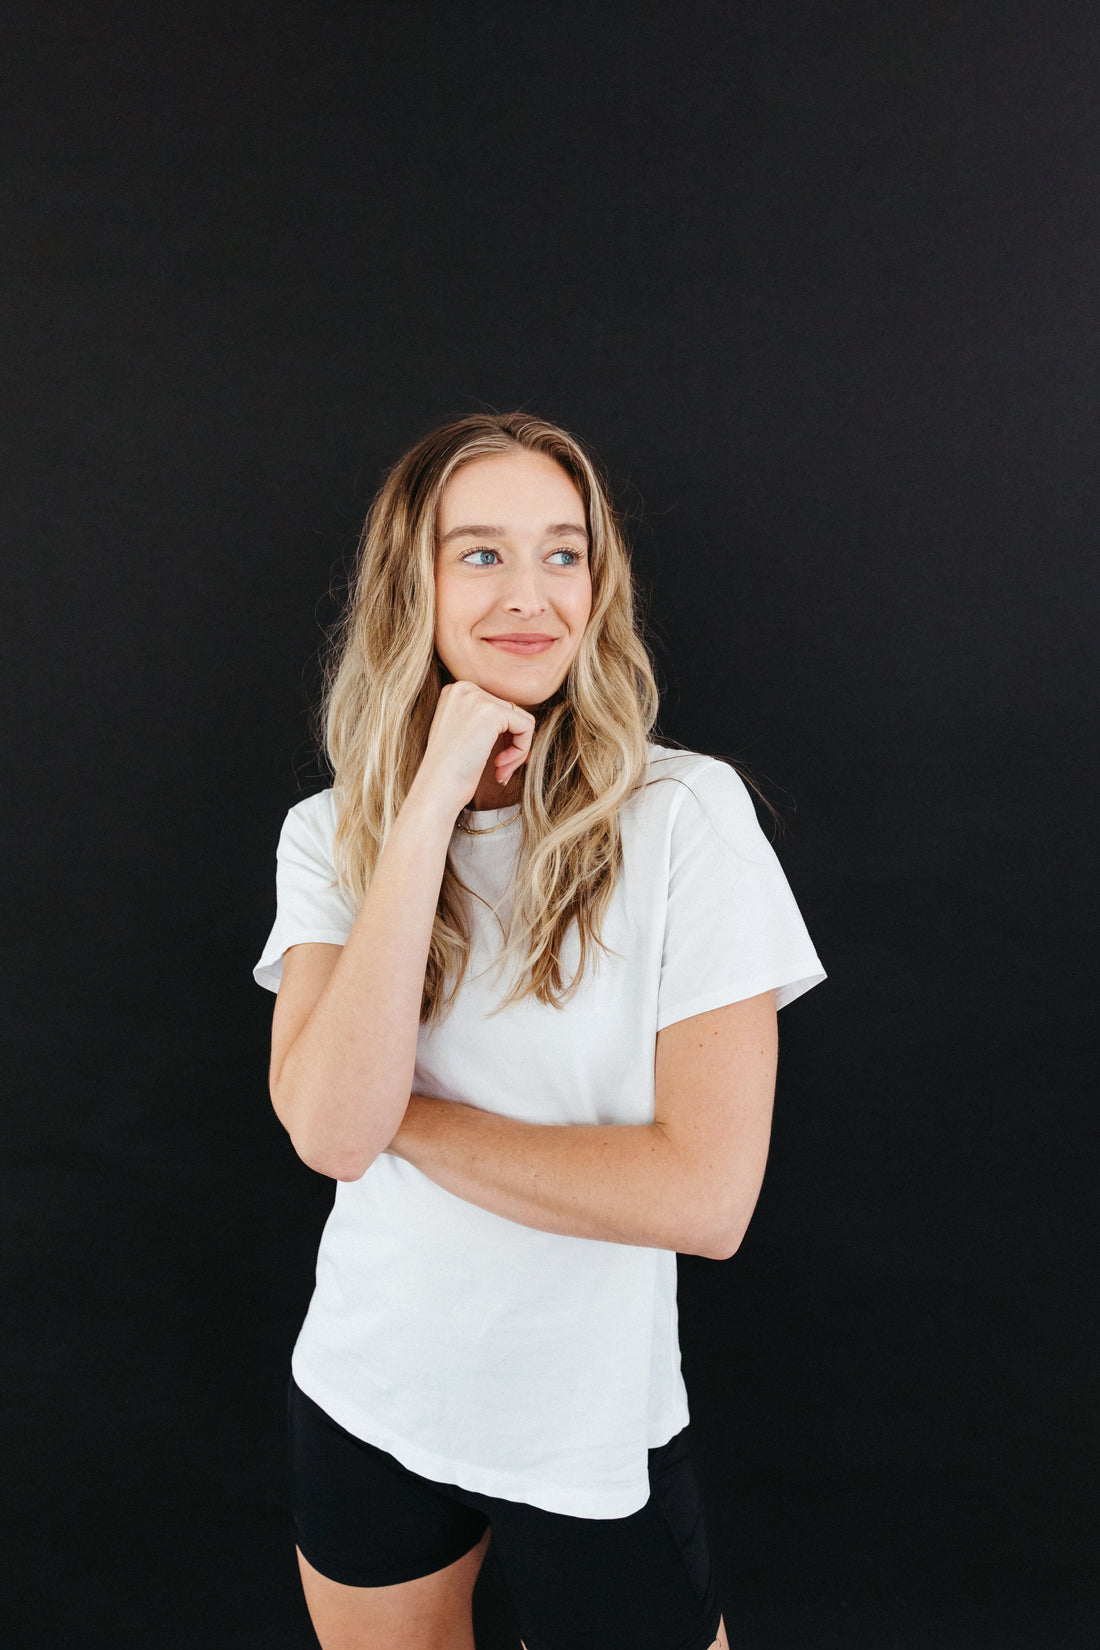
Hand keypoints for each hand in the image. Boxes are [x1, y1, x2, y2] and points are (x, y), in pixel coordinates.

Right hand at [411, 680, 534, 818]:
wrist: (435, 790)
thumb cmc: (449, 772)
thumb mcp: (462, 734)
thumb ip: (482, 720)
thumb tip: (519, 718)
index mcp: (455, 691)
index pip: (497, 707)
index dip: (502, 737)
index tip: (495, 762)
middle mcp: (464, 688)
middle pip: (510, 712)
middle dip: (510, 745)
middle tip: (499, 771)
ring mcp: (476, 698)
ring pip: (521, 720)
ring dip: (517, 751)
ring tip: (500, 771)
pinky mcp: (491, 712)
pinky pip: (526, 726)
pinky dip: (521, 751)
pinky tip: (500, 768)